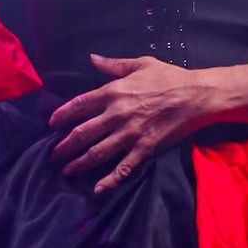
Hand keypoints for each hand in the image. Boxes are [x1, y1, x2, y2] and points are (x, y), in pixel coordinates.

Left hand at [48, 55, 210, 194]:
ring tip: (67, 170)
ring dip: (79, 163)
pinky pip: (123, 168)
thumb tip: (92, 58)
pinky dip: (109, 180)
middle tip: (54, 154)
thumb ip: (114, 65)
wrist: (195, 96)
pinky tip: (97, 189)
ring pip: (97, 152)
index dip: (62, 115)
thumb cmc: (169, 77)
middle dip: (64, 145)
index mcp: (114, 92)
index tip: (52, 124)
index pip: (79, 105)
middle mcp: (117, 114)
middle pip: (82, 133)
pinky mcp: (144, 149)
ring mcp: (130, 134)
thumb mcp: (140, 63)